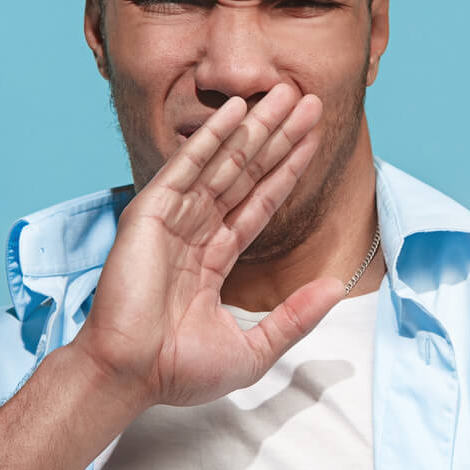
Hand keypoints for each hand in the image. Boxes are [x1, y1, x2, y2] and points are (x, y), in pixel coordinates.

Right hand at [70, 82, 344, 408]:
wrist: (131, 376)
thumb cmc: (178, 371)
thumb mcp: (254, 349)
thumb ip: (296, 316)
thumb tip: (338, 287)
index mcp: (213, 259)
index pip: (259, 202)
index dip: (287, 168)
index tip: (313, 138)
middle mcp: (194, 232)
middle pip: (246, 172)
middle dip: (278, 136)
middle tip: (307, 99)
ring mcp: (172, 220)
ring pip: (224, 164)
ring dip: (255, 127)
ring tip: (285, 93)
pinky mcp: (151, 214)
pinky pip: (187, 167)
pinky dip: (211, 137)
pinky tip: (236, 110)